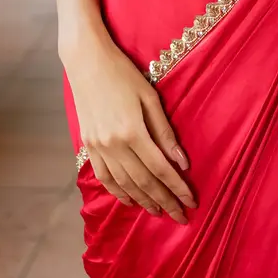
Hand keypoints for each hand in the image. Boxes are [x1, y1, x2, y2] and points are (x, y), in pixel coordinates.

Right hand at [65, 31, 195, 222]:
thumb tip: (181, 162)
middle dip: (164, 201)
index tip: (191, 202)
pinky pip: (104, 177)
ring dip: (143, 201)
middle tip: (180, 216)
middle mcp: (113, 144)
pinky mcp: (87, 146)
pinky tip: (130, 201)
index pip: (161, 169)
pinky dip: (118, 192)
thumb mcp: (150, 98)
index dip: (177, 188)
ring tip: (159, 212)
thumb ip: (164, 132)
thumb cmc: (123, 74)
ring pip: (124, 184)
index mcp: (132, 131)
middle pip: (144, 182)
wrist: (85, 60)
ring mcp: (98, 147)